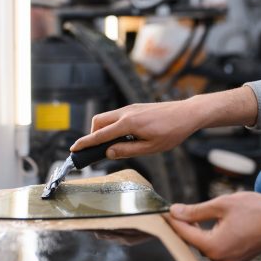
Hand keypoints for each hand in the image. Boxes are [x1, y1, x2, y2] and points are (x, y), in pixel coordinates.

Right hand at [70, 86, 257, 158]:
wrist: (187, 114)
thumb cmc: (172, 132)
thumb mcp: (151, 148)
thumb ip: (127, 150)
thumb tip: (108, 152)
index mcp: (128, 124)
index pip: (100, 135)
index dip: (85, 143)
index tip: (74, 149)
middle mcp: (126, 112)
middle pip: (98, 122)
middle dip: (93, 135)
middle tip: (98, 150)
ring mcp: (131, 108)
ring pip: (107, 118)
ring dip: (104, 131)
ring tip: (115, 146)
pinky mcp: (136, 107)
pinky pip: (117, 116)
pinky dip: (114, 126)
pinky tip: (126, 137)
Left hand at [167, 192, 260, 260]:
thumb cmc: (257, 210)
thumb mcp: (222, 205)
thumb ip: (195, 211)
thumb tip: (174, 212)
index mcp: (213, 247)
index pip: (183, 233)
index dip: (172, 220)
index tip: (163, 210)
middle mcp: (218, 260)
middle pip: (192, 241)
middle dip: (185, 225)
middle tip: (176, 209)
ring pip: (203, 245)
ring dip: (198, 231)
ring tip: (196, 214)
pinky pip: (214, 248)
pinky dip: (209, 236)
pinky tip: (211, 223)